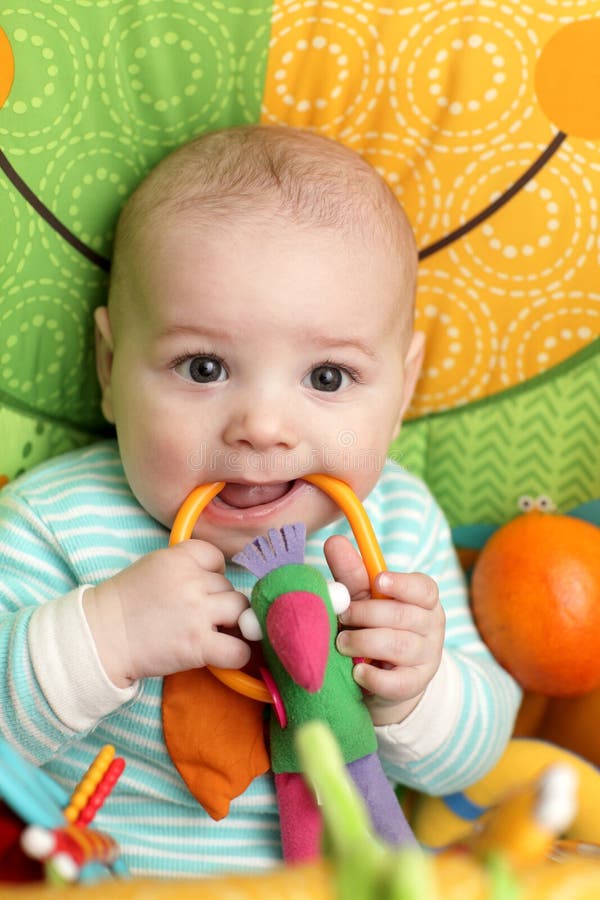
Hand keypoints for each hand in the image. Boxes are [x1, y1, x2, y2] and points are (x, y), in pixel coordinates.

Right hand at [83, 541, 250, 687]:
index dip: (211, 574)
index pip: (216, 558)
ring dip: (230, 623)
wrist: (101, 637)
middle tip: (196, 616)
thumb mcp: (154, 566)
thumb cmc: (124, 603)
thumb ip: (186, 566)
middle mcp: (192, 581)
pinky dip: (237, 653)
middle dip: (217, 601)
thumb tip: (221, 578)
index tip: (197, 588)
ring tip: (210, 632)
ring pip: (240, 611)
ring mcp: (197, 613)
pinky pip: (238, 649)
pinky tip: (223, 654)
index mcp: (179, 558)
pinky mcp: (198, 645)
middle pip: (228, 587)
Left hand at [324, 535, 444, 726]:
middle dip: (365, 614)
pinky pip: (396, 682)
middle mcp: (431, 626)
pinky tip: (357, 670)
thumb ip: (351, 572)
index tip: (378, 581)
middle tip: (342, 618)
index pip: (424, 588)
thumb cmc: (374, 626)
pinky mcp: (415, 685)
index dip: (402, 584)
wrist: (384, 677)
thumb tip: (334, 540)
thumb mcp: (362, 598)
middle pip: (403, 616)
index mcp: (423, 599)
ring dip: (363, 642)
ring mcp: (427, 657)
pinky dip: (372, 676)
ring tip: (342, 643)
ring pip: (398, 646)